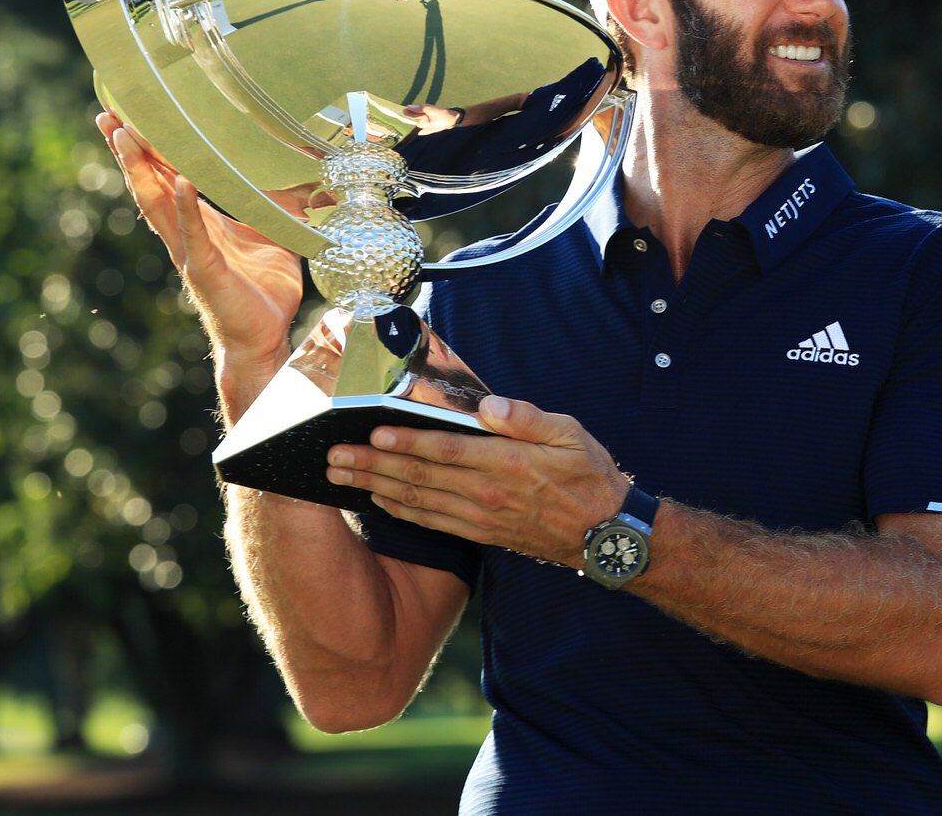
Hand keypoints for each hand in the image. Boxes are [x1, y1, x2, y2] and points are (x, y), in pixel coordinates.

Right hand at [96, 109, 301, 367]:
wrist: (265, 338)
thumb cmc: (266, 293)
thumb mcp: (276, 237)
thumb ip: (278, 207)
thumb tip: (297, 177)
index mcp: (202, 223)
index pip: (169, 177)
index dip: (151, 148)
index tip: (132, 116)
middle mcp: (187, 234)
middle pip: (150, 184)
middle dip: (129, 150)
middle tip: (107, 114)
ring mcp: (191, 252)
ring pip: (158, 204)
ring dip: (141, 169)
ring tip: (125, 136)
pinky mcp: (205, 270)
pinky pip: (194, 234)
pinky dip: (187, 208)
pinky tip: (182, 183)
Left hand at [326, 396, 632, 567]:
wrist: (606, 535)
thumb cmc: (590, 477)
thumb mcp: (571, 434)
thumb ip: (527, 418)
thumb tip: (488, 405)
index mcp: (506, 464)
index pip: (445, 451)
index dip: (406, 442)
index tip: (373, 432)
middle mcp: (486, 494)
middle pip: (419, 477)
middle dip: (373, 465)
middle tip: (334, 456)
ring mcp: (481, 518)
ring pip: (418, 501)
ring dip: (376, 488)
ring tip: (342, 477)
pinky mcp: (482, 534)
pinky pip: (432, 522)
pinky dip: (401, 512)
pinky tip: (379, 502)